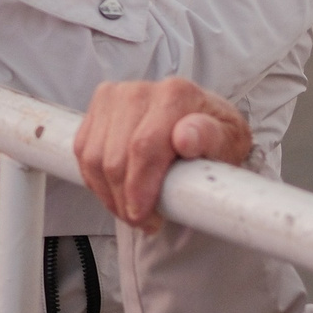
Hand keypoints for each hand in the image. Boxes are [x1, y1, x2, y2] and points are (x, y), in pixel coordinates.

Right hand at [74, 78, 253, 230]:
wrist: (200, 121)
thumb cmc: (215, 136)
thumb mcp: (229, 140)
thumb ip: (211, 137)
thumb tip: (185, 138)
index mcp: (175, 94)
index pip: (144, 146)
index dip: (139, 187)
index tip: (144, 216)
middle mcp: (140, 90)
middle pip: (115, 156)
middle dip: (124, 199)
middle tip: (143, 222)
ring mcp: (115, 96)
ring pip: (93, 157)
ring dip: (108, 194)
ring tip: (131, 211)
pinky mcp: (98, 106)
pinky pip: (83, 151)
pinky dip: (95, 180)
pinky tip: (116, 193)